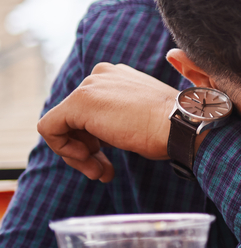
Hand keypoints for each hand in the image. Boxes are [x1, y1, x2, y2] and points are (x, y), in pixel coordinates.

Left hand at [37, 63, 177, 181]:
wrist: (182, 125)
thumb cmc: (171, 128)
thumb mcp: (142, 117)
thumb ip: (119, 118)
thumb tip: (99, 138)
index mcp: (117, 76)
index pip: (90, 110)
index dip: (94, 138)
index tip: (109, 158)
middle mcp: (101, 75)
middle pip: (74, 118)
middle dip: (86, 149)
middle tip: (102, 170)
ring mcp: (89, 87)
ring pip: (61, 125)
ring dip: (78, 155)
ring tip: (99, 172)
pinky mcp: (78, 102)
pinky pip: (50, 129)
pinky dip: (64, 150)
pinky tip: (88, 161)